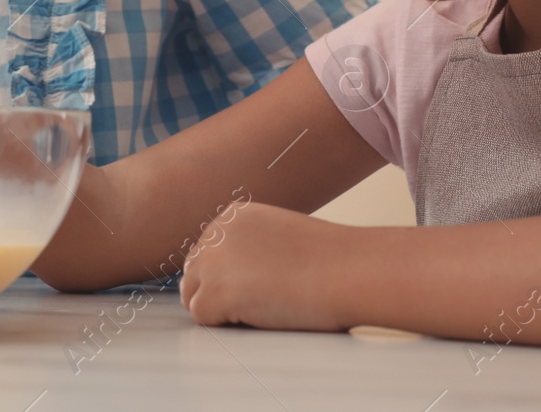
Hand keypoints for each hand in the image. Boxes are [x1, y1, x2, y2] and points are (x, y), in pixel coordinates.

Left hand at [179, 202, 355, 331]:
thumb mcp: (278, 237)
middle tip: (259, 300)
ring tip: (260, 307)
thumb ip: (248, 248)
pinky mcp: (215, 293)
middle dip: (217, 291)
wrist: (348, 271)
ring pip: (192, 296)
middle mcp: (215, 231)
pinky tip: (259, 315)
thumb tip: (229, 276)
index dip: (229, 275)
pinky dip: (225, 324)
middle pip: (193, 272)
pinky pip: (202, 317)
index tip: (260, 282)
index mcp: (233, 215)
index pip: (207, 252)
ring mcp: (212, 261)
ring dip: (219, 309)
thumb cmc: (328, 261)